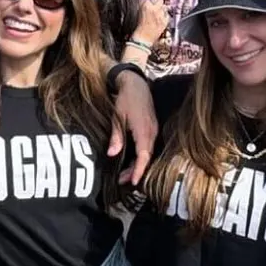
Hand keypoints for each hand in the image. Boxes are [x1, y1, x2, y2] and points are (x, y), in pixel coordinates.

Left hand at [108, 72, 158, 186]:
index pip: (143, 156)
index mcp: (144, 130)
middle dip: (135, 170)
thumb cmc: (126, 98)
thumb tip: (111, 154)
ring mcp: (153, 130)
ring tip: (125, 174)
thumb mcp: (118, 116)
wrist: (136, 84)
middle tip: (122, 181)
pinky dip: (140, 156)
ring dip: (138, 164)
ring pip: (148, 153)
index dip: (138, 170)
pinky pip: (148, 146)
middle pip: (146, 157)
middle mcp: (152, 132)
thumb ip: (116, 136)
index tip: (133, 181)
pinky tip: (132, 160)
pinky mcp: (152, 128)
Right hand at [135, 0, 169, 46]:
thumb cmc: (138, 27)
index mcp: (146, 5)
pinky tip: (160, 18)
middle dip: (158, 1)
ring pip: (165, 7)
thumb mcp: (137, 12)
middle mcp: (155, 9)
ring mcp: (161, 15)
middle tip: (155, 5)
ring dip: (161, 8)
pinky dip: (164, 15)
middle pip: (160, 0)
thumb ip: (143, 4)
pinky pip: (167, 15)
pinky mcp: (165, 21)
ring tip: (158, 12)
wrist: (142, 39)